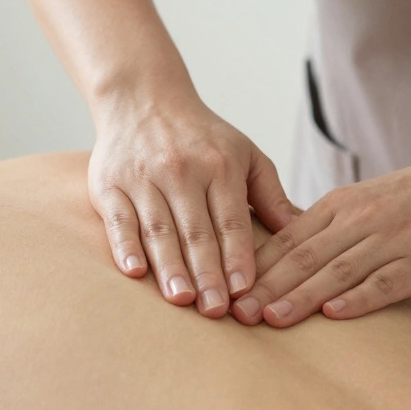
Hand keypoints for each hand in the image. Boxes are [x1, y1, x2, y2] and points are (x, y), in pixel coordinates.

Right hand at [89, 94, 296, 317]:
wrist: (143, 98)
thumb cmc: (201, 136)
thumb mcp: (245, 153)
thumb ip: (270, 193)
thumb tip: (300, 229)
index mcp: (219, 165)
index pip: (231, 219)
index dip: (237, 256)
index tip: (245, 290)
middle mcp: (181, 171)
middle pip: (196, 230)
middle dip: (208, 273)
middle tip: (216, 311)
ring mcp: (143, 178)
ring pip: (159, 229)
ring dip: (171, 267)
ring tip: (182, 300)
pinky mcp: (110, 184)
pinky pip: (119, 220)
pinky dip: (125, 247)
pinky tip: (136, 273)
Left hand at [230, 158, 410, 327]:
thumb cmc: (406, 200)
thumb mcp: (357, 202)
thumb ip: (320, 229)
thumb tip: (273, 259)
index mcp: (337, 206)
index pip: (286, 239)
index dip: (254, 267)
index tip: (225, 290)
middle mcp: (359, 221)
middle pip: (304, 257)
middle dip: (266, 286)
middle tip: (235, 313)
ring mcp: (390, 242)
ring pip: (337, 271)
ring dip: (301, 296)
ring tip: (270, 318)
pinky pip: (383, 283)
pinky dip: (357, 299)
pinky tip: (334, 314)